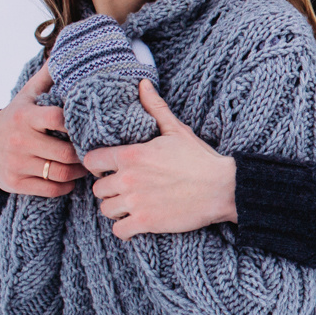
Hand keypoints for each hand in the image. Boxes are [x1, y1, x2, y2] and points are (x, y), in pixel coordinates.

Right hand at [0, 64, 83, 197]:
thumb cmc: (16, 116)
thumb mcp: (28, 95)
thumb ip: (48, 77)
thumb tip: (65, 52)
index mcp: (25, 116)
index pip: (58, 119)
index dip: (77, 124)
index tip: (91, 126)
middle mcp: (19, 141)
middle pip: (65, 153)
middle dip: (85, 154)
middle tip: (96, 152)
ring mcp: (16, 164)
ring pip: (60, 173)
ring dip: (79, 172)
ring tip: (87, 165)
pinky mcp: (14, 183)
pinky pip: (49, 190)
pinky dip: (65, 186)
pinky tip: (70, 179)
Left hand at [86, 81, 238, 239]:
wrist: (223, 188)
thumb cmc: (200, 159)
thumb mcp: (177, 130)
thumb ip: (155, 108)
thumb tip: (143, 83)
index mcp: (132, 154)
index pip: (91, 162)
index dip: (98, 166)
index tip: (110, 168)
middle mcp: (128, 178)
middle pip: (97, 189)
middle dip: (109, 189)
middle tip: (124, 189)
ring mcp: (135, 202)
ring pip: (105, 210)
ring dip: (116, 209)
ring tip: (131, 206)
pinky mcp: (145, 223)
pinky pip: (119, 231)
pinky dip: (125, 229)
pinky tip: (136, 223)